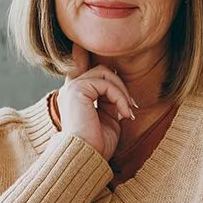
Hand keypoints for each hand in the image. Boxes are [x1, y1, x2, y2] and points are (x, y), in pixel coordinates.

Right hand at [57, 45, 136, 159]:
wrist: (85, 158)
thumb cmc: (97, 145)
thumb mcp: (107, 119)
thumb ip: (110, 101)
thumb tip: (120, 89)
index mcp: (76, 96)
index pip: (78, 66)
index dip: (82, 53)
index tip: (82, 44)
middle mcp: (71, 90)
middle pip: (101, 69)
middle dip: (120, 86)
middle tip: (131, 108)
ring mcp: (73, 88)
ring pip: (105, 73)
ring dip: (122, 92)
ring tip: (128, 112)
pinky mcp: (78, 90)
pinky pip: (106, 83)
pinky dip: (120, 97)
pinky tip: (123, 113)